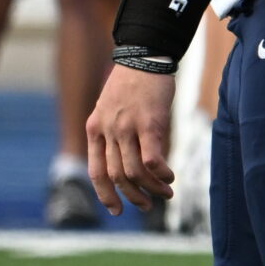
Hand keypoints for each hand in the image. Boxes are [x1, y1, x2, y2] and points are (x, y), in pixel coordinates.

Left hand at [86, 65, 175, 213]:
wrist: (144, 55)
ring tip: (166, 192)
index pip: (97, 172)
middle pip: (118, 176)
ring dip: (152, 188)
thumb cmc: (131, 83)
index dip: (106, 195)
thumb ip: (113, 133)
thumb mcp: (110, 108)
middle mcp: (108, 131)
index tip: (117, 210)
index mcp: (95, 129)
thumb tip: (129, 163)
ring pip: (135, 172)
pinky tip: (170, 176)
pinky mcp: (149, 123)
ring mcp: (127, 127)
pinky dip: (161, 173)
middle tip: (148, 205)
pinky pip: (152, 159)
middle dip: (134, 196)